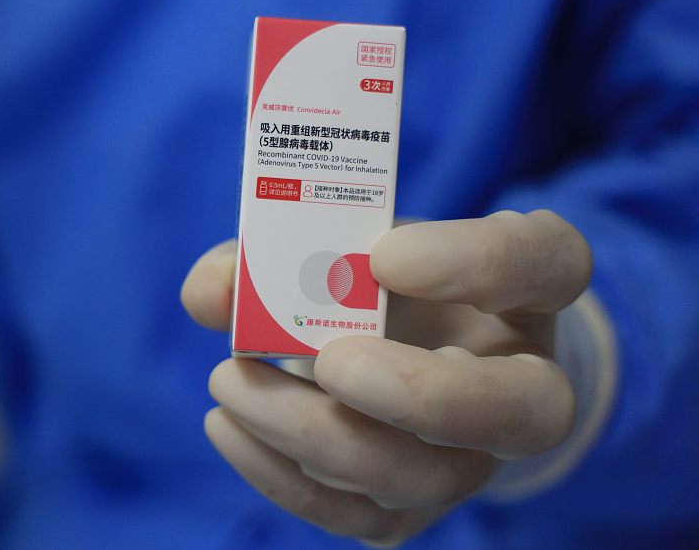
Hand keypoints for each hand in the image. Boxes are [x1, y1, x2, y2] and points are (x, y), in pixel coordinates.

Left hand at [181, 210, 590, 546]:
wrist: (404, 344)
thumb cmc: (383, 280)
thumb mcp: (348, 239)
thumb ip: (278, 249)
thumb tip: (215, 292)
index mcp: (525, 287)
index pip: (544, 264)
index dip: (474, 261)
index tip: (386, 254)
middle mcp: (523, 382)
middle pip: (520, 410)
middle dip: (418, 393)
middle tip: (329, 359)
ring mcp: (473, 458)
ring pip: (425, 476)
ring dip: (319, 436)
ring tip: (231, 384)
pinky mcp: (414, 505)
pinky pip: (364, 519)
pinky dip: (286, 480)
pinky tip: (231, 430)